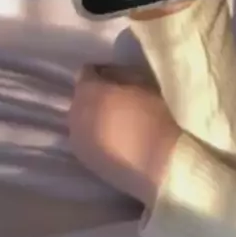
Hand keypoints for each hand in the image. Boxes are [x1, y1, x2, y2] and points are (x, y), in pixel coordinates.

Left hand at [69, 70, 179, 205]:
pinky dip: (96, 136)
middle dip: (94, 95)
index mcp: (88, 91)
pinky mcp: (84, 161)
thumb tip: (107, 74)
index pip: (86, 73)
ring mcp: (77, 140)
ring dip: (93, 117)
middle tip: (116, 99)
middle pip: (81, 97)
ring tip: (116, 121)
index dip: (101, 72)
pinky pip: (85, 139)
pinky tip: (114, 140)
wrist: (160, 164)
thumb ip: (118, 74)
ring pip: (81, 120)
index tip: (115, 77)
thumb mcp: (141, 82)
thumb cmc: (154, 117)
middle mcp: (75, 114)